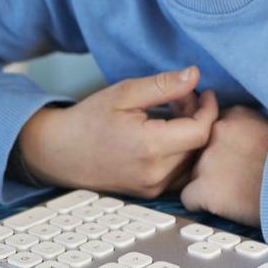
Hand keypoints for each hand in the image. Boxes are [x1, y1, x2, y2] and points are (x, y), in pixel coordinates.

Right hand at [18, 66, 217, 196]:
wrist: (58, 153)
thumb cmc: (89, 120)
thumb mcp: (125, 93)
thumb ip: (163, 85)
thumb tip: (195, 75)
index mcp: (149, 147)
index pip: (201, 132)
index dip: (209, 110)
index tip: (205, 92)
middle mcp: (154, 173)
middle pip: (199, 146)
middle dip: (199, 118)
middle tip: (181, 98)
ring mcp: (152, 187)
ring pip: (192, 160)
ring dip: (191, 135)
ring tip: (172, 114)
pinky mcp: (150, 193)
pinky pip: (180, 172)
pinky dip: (181, 151)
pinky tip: (166, 133)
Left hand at [180, 105, 267, 227]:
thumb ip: (247, 127)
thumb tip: (239, 137)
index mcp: (233, 115)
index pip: (209, 127)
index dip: (219, 145)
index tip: (233, 155)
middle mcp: (215, 133)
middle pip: (198, 149)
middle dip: (210, 162)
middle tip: (232, 175)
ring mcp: (206, 161)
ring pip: (191, 173)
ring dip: (206, 182)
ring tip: (232, 191)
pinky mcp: (204, 189)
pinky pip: (188, 197)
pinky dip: (202, 203)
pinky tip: (223, 204)